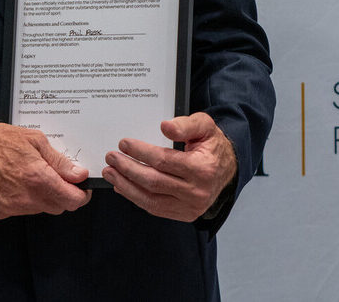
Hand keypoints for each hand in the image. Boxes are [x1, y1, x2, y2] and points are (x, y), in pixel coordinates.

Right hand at [0, 122, 91, 218]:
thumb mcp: (34, 140)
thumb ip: (59, 161)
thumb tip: (79, 174)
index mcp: (38, 178)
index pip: (72, 200)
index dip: (80, 194)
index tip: (80, 186)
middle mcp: (26, 198)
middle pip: (58, 207)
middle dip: (63, 194)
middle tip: (58, 176)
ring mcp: (11, 208)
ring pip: (41, 209)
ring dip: (44, 197)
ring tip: (32, 174)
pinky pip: (22, 210)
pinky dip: (25, 200)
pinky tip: (16, 182)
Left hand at [101, 112, 236, 221]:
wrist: (228, 168)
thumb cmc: (212, 145)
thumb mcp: (204, 126)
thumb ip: (185, 124)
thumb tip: (165, 127)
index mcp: (202, 169)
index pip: (163, 161)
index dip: (140, 152)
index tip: (123, 143)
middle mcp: (197, 191)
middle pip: (154, 181)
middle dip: (128, 169)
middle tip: (111, 157)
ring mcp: (191, 206)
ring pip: (151, 199)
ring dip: (126, 186)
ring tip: (110, 173)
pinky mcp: (185, 214)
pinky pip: (156, 208)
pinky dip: (136, 198)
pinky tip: (123, 187)